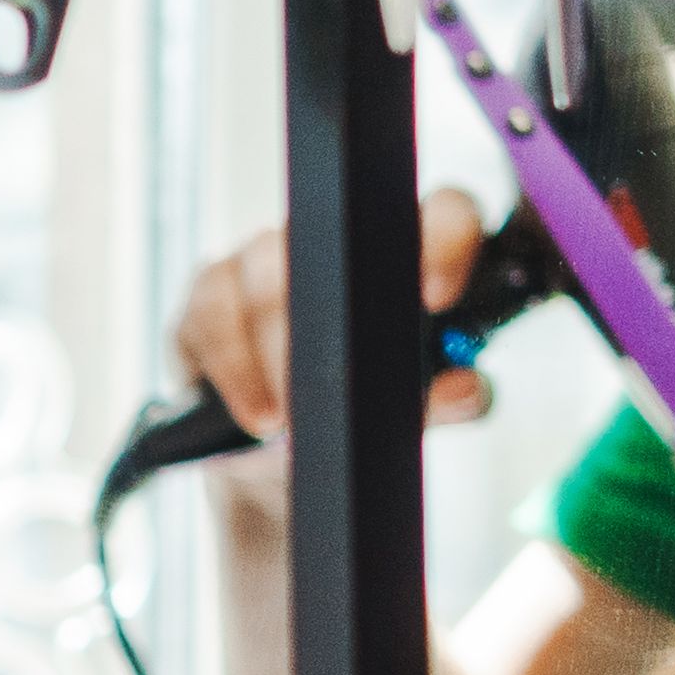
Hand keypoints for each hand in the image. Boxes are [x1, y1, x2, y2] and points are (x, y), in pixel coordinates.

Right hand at [173, 186, 489, 484]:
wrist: (272, 460)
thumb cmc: (353, 417)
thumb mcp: (410, 417)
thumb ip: (446, 402)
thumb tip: (464, 386)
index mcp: (404, 261)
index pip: (441, 214)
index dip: (443, 240)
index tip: (438, 298)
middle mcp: (337, 245)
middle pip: (335, 245)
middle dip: (331, 334)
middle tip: (339, 395)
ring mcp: (267, 258)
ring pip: (266, 276)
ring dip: (278, 357)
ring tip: (290, 418)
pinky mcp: (210, 289)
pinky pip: (212, 310)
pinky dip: (235, 368)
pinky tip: (256, 410)